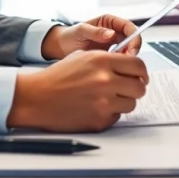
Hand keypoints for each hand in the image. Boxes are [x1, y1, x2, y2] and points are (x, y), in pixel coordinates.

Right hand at [7, 50, 149, 132]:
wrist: (37, 98)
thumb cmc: (57, 77)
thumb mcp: (83, 57)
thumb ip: (108, 60)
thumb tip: (129, 66)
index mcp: (102, 61)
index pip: (138, 65)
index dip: (141, 72)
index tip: (140, 76)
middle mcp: (106, 81)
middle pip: (140, 87)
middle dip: (135, 87)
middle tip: (127, 88)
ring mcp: (104, 102)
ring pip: (131, 104)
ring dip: (123, 101)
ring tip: (106, 98)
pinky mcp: (100, 120)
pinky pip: (117, 116)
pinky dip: (110, 113)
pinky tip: (94, 107)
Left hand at [40, 15, 141, 59]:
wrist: (61, 47)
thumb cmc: (70, 35)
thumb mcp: (81, 31)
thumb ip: (96, 32)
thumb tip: (111, 34)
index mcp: (109, 22)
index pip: (129, 28)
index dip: (134, 39)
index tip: (131, 50)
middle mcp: (114, 32)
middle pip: (132, 41)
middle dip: (132, 51)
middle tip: (127, 62)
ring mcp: (112, 45)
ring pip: (128, 52)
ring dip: (127, 60)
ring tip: (119, 67)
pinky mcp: (109, 56)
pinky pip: (120, 60)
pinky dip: (120, 65)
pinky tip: (114, 70)